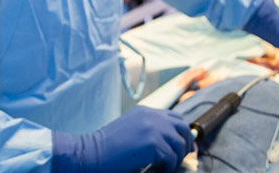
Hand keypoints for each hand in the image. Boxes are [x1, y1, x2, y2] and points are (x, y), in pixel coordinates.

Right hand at [50, 107, 192, 172]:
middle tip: (182, 157)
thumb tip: (170, 140)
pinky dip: (168, 168)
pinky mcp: (153, 143)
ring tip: (165, 167)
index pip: (175, 118)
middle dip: (186, 144)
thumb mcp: (131, 128)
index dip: (182, 132)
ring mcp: (153, 128)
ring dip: (176, 159)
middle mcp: (152, 116)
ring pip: (180, 145)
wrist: (92, 152)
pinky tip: (157, 170)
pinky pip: (171, 159)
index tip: (184, 145)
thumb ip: (149, 128)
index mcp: (146, 111)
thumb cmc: (108, 146)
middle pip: (183, 128)